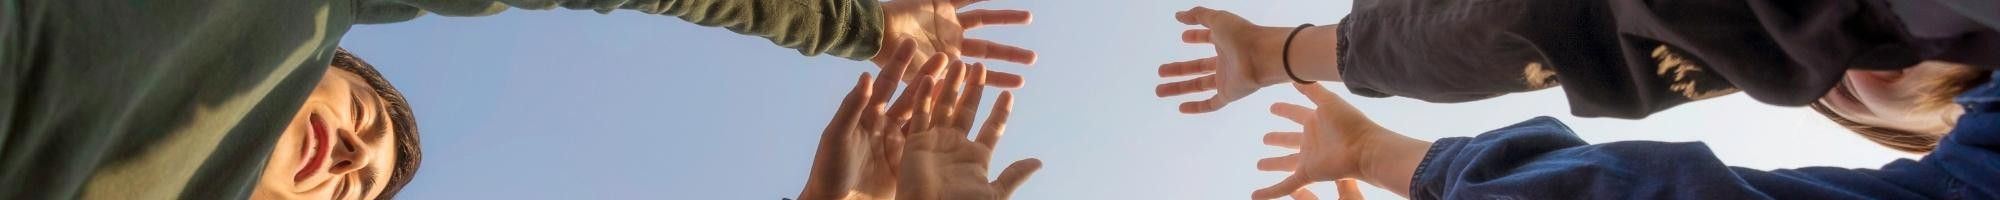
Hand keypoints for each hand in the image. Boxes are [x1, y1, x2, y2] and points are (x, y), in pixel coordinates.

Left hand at [799, 53, 953, 199]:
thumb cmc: (829, 170)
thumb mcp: (837, 136)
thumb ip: (852, 107)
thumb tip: (866, 76)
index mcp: (866, 115)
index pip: (885, 83)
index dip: (899, 63)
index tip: (912, 43)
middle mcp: (884, 125)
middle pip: (910, 95)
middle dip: (928, 75)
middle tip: (947, 56)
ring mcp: (897, 143)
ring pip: (923, 115)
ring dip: (940, 98)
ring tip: (958, 79)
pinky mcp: (907, 161)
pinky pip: (927, 140)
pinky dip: (941, 126)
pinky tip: (956, 113)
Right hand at [875, 0, 1034, 88]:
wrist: (871, 32)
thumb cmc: (890, 61)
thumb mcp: (919, 81)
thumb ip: (941, 89)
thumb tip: (962, 104)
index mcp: (947, 62)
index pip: (979, 74)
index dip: (1000, 78)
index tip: (1021, 83)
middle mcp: (950, 41)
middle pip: (987, 48)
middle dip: (1009, 53)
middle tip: (1033, 58)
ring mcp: (946, 21)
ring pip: (983, 19)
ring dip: (1005, 18)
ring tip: (1028, 17)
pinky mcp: (939, 1)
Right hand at [896, 61, 1040, 199]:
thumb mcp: (995, 192)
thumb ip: (1014, 175)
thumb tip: (1039, 162)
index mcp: (977, 157)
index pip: (992, 128)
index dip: (1000, 112)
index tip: (1009, 93)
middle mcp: (956, 146)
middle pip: (967, 110)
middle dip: (974, 89)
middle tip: (980, 67)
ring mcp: (935, 142)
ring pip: (945, 106)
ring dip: (951, 85)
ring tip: (958, 62)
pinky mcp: (915, 142)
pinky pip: (919, 114)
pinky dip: (923, 96)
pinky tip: (929, 77)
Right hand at [1157, 6, 1294, 112]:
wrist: (1263, 56)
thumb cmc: (1243, 35)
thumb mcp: (1218, 19)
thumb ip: (1198, 15)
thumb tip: (1178, 15)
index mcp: (1225, 40)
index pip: (1207, 38)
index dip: (1196, 36)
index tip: (1184, 36)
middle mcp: (1225, 60)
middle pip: (1197, 66)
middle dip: (1178, 69)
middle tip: (1160, 70)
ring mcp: (1227, 79)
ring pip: (1198, 85)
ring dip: (1179, 88)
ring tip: (1159, 90)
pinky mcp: (1229, 94)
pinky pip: (1211, 104)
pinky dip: (1196, 107)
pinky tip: (1181, 107)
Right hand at [1252, 83, 1425, 199]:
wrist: (1365, 148)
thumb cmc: (1351, 123)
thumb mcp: (1328, 101)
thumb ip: (1311, 90)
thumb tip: (1294, 78)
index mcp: (1315, 121)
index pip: (1295, 113)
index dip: (1284, 110)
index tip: (1272, 107)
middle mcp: (1311, 140)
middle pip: (1289, 140)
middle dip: (1277, 139)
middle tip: (1265, 138)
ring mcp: (1309, 158)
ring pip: (1286, 163)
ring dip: (1274, 164)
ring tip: (1259, 164)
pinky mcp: (1308, 174)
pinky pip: (1284, 186)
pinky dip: (1270, 192)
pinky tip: (1256, 195)